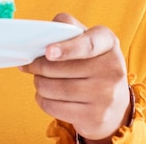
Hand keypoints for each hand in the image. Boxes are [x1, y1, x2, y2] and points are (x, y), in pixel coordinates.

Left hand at [20, 13, 130, 142]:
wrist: (115, 102)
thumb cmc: (91, 62)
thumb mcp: (86, 38)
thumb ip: (67, 28)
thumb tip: (42, 32)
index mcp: (108, 43)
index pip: (88, 45)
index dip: (66, 49)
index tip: (47, 52)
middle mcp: (112, 69)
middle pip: (62, 68)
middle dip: (39, 66)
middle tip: (30, 64)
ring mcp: (106, 96)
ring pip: (55, 89)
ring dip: (39, 83)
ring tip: (39, 79)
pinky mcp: (95, 117)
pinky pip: (56, 107)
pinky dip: (43, 100)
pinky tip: (46, 95)